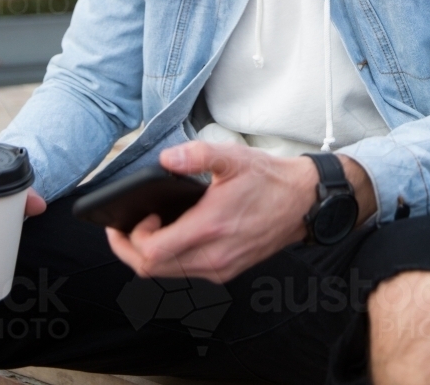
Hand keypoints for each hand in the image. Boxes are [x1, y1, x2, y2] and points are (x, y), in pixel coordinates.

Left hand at [106, 143, 377, 282]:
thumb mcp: (234, 157)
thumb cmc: (269, 180)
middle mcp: (212, 258)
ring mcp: (219, 269)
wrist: (303, 203)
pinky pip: (184, 273)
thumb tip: (166, 159)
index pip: (151, 253)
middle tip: (125, 225)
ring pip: (166, 275)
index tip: (134, 215)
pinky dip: (169, 258)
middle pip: (151, 270)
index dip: (131, 238)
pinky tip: (171, 234)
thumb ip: (198, 155)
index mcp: (210, 230)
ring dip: (149, 255)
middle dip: (130, 249)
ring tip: (147, 227)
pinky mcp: (225, 271)